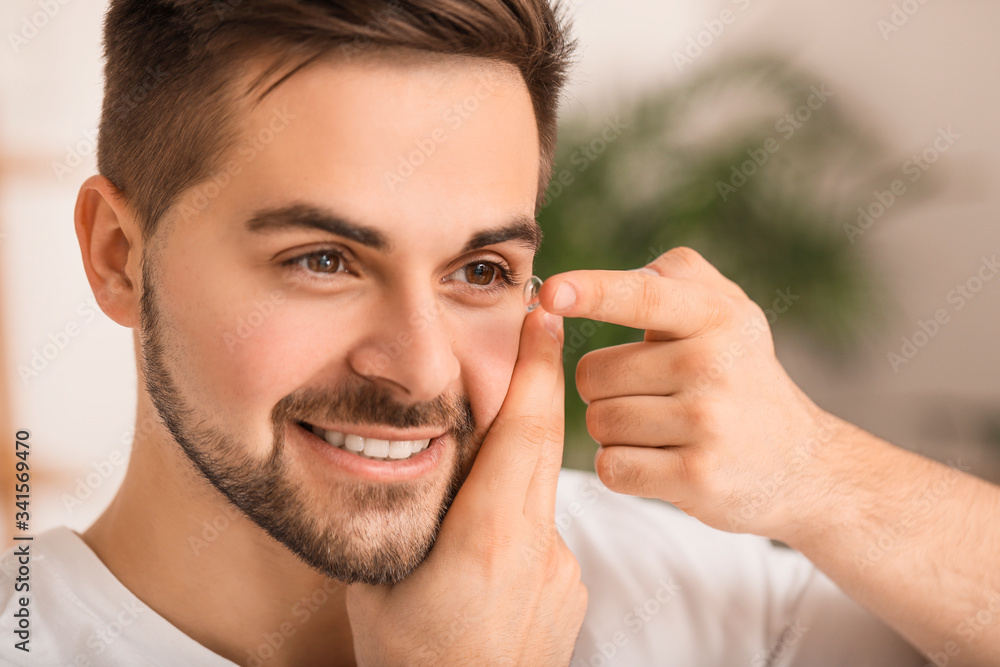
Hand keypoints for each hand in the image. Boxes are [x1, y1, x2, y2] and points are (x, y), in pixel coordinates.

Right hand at [346, 307, 586, 665]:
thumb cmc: (411, 661)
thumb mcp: (382, 582)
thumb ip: (402, 516)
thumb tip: (399, 463)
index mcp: (485, 537)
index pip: (521, 434)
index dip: (536, 370)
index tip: (544, 319)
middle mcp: (535, 545)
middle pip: (543, 443)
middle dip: (540, 383)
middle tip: (537, 331)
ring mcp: (560, 568)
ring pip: (539, 489)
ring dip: (516, 463)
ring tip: (474, 485)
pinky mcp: (571, 587)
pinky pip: (544, 530)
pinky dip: (518, 518)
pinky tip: (484, 557)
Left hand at [539, 247, 847, 542]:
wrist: (801, 464)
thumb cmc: (741, 375)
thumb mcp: (727, 311)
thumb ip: (674, 276)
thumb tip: (594, 280)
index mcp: (716, 315)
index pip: (643, 296)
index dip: (593, 292)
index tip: (551, 292)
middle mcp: (714, 364)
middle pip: (594, 374)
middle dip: (606, 388)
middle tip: (654, 395)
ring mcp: (708, 423)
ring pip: (599, 422)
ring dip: (615, 429)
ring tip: (662, 428)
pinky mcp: (698, 477)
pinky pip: (612, 466)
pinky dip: (622, 467)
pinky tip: (661, 461)